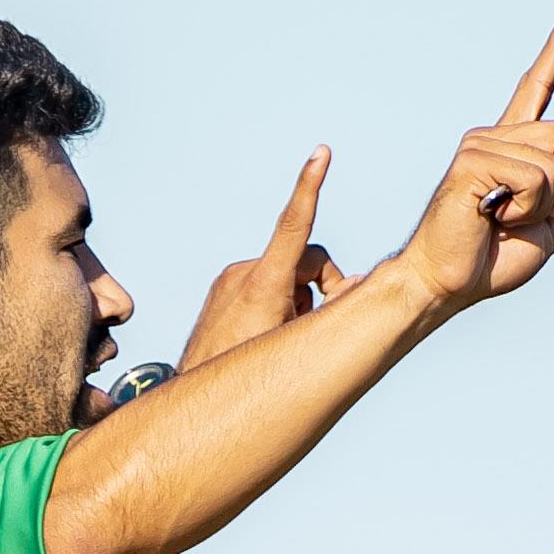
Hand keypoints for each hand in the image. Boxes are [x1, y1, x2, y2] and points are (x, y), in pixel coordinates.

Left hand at [177, 147, 349, 370]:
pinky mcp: (223, 290)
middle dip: (322, 288)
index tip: (320, 154)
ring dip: (299, 301)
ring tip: (283, 336)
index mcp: (264, 284)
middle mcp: (244, 274)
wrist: (197, 399)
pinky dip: (279, 302)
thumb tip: (356, 290)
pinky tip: (266, 333)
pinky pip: (266, 285)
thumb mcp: (296, 345)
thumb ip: (329, 315)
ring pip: (288, 276)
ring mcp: (231, 281)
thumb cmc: (248, 375)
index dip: (310, 186)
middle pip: (306, 260)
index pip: (294, 224)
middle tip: (318, 324)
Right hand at [383, 14, 553, 317]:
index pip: (537, 90)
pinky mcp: (472, 160)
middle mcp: (496, 136)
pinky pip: (535, 177)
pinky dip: (528, 208)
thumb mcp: (552, 225)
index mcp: (514, 147)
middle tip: (524, 214)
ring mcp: (481, 144)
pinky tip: (495, 215)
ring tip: (503, 217)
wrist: (450, 283)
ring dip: (543, 204)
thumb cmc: (492, 258)